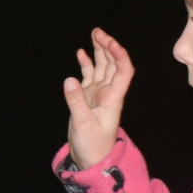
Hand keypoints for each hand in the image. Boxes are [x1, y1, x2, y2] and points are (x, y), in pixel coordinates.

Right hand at [63, 28, 134, 167]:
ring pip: (102, 67)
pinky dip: (86, 63)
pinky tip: (81, 53)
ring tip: (94, 35)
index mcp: (113, 98)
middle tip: (97, 32)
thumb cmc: (93, 146)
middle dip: (107, 47)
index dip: (119, 55)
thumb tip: (69, 80)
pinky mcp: (87, 97)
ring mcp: (98, 94)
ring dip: (99, 51)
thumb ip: (76, 102)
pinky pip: (89, 76)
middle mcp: (108, 92)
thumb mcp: (83, 125)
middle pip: (113, 64)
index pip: (123, 71)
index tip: (109, 42)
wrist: (91, 160)